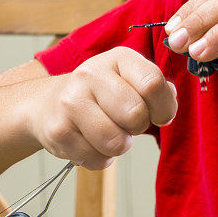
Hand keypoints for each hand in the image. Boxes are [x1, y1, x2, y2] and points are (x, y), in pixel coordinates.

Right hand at [26, 47, 176, 168]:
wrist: (48, 104)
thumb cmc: (102, 95)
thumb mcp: (130, 80)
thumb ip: (156, 89)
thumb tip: (169, 101)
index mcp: (118, 58)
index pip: (153, 84)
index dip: (164, 108)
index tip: (159, 115)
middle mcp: (91, 74)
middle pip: (135, 114)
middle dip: (138, 127)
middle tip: (127, 123)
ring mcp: (71, 101)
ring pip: (116, 142)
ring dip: (120, 146)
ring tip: (109, 134)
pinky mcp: (58, 130)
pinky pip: (96, 159)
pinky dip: (100, 158)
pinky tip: (90, 142)